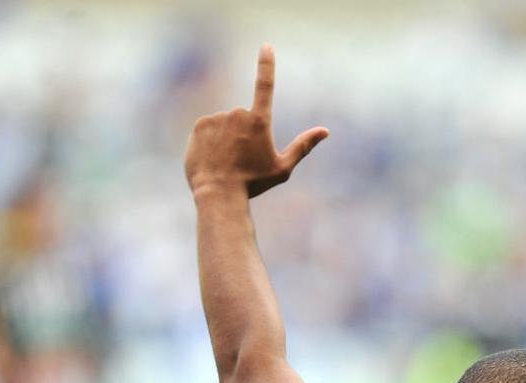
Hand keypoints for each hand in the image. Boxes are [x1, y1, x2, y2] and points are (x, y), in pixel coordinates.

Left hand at [184, 44, 328, 198]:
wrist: (218, 193)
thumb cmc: (253, 183)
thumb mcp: (282, 168)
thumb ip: (303, 146)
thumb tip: (325, 131)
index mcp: (259, 121)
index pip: (265, 85)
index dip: (266, 64)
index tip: (266, 45)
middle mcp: (237, 114)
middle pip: (243, 118)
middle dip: (244, 134)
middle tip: (242, 160)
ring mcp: (217, 118)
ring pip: (225, 124)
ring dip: (227, 138)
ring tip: (226, 162)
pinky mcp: (200, 125)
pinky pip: (209, 129)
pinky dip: (211, 141)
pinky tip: (213, 158)